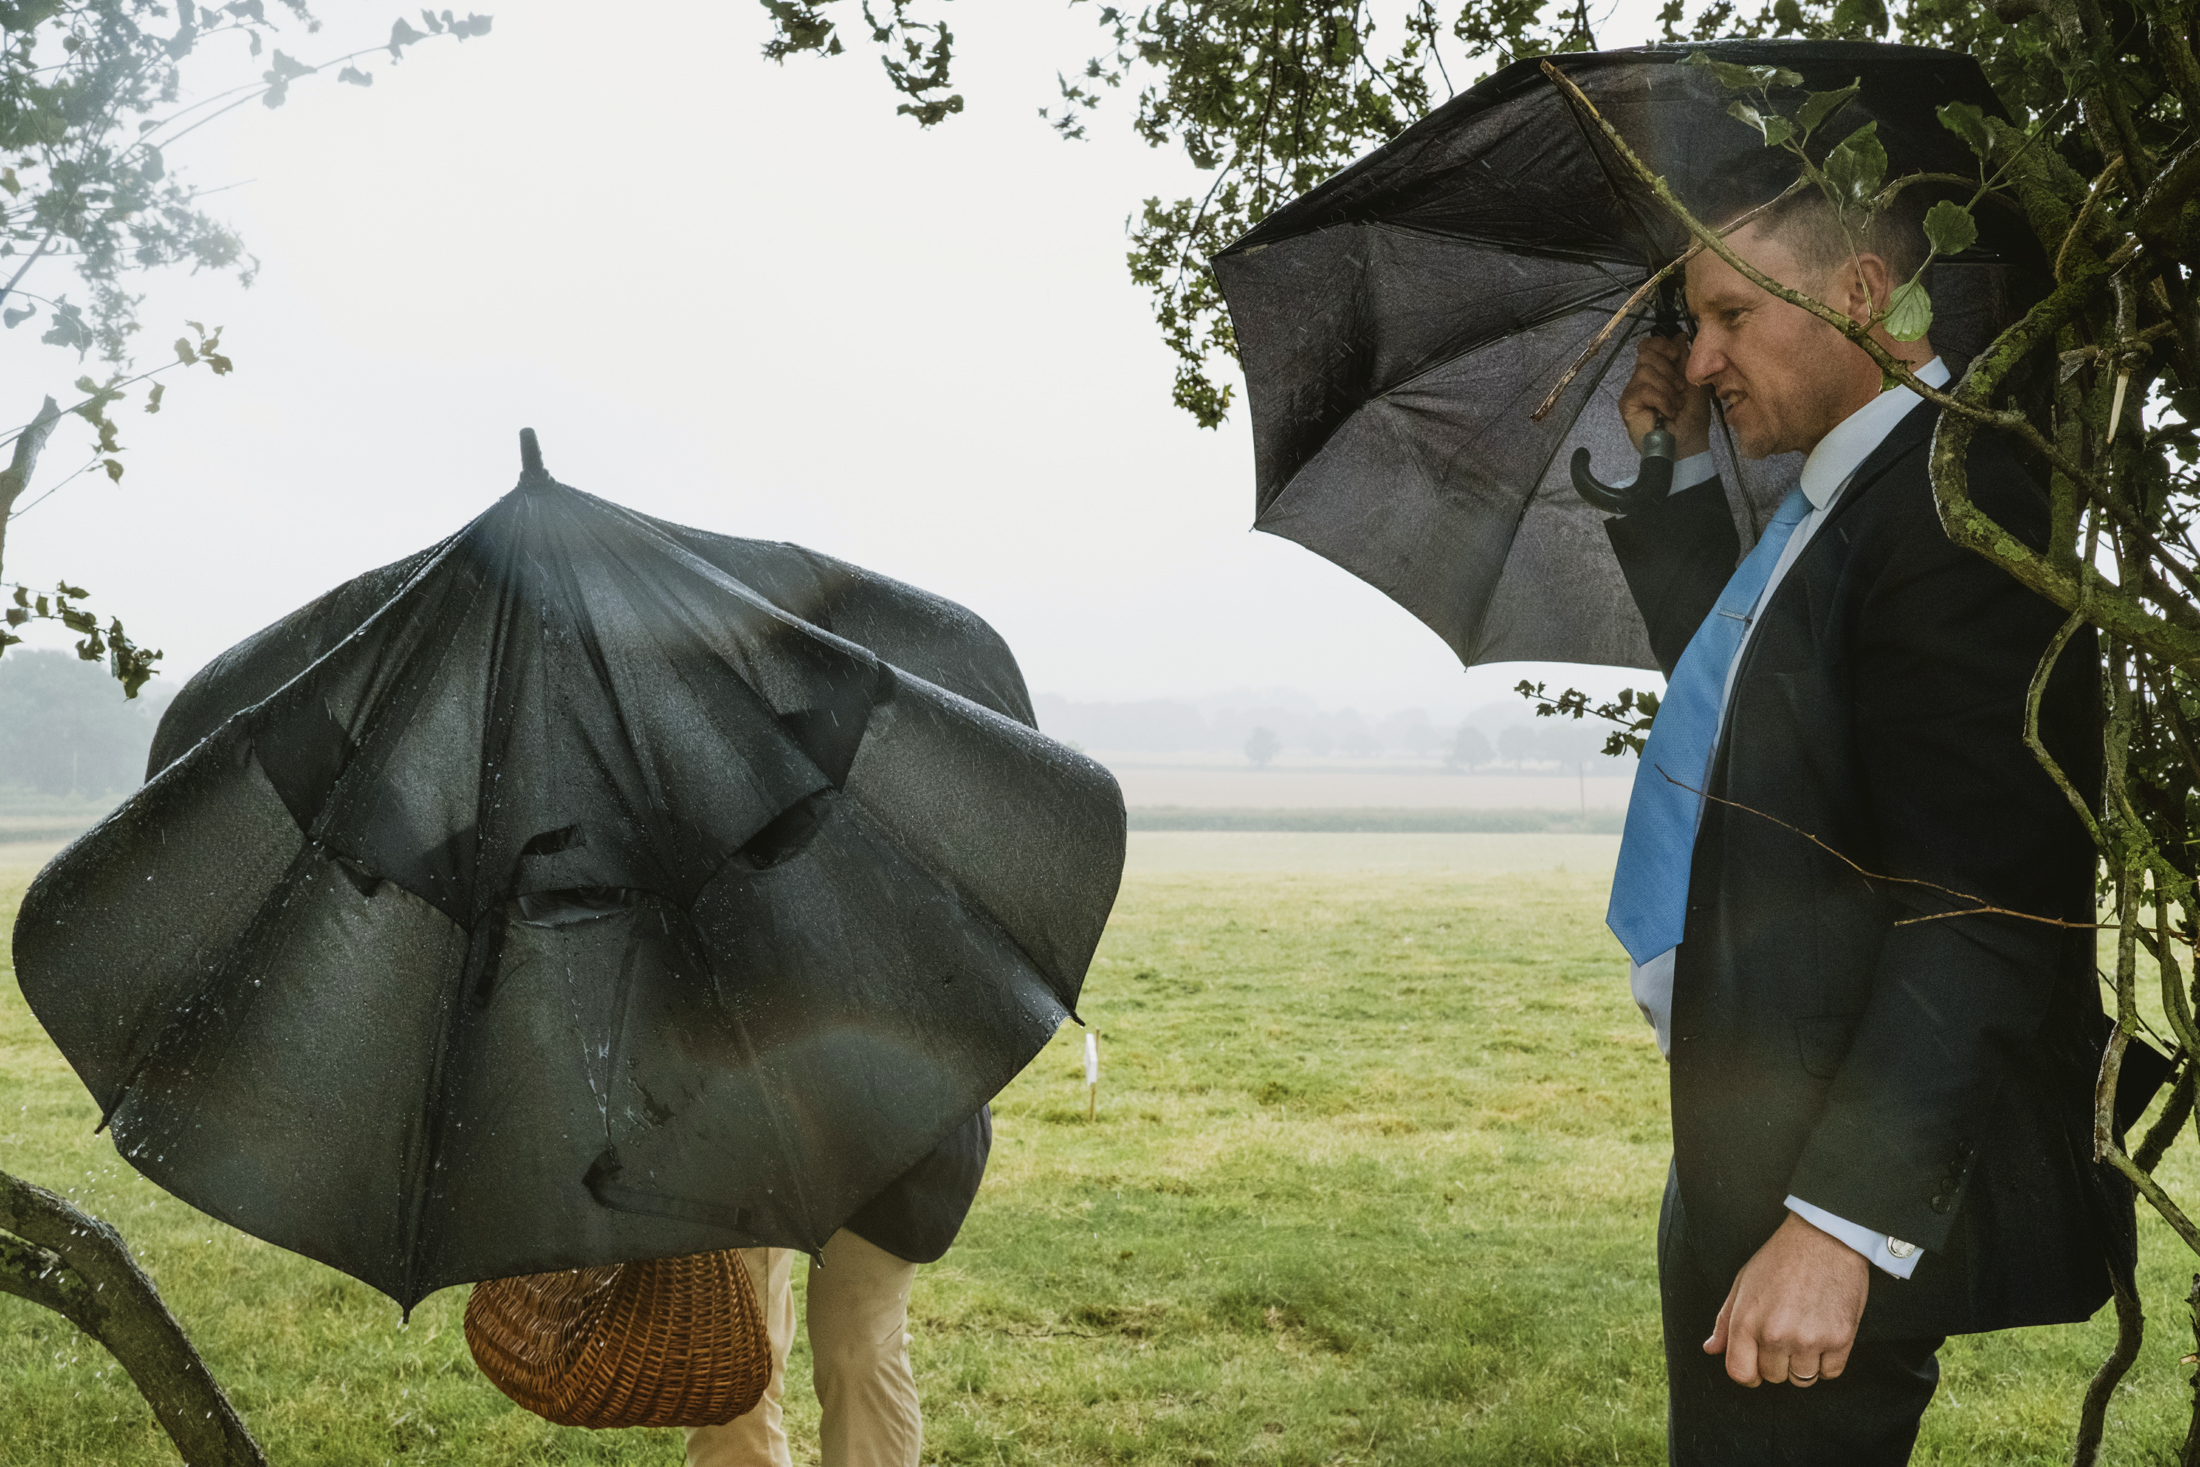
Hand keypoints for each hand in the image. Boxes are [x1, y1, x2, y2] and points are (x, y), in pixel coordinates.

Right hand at [1618, 334, 1711, 459]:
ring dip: (1668, 389)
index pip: (1649, 344)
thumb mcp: (1692, 378)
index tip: (1678, 356)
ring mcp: (1633, 391)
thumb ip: (1684, 356)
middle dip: (1669, 370)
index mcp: (1658, 369)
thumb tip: (1678, 334)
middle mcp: (1642, 378)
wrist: (1689, 441)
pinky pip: (1643, 389)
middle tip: (1679, 389)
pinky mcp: (1627, 404)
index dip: (1663, 346)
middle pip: (1646, 354)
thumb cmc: (1692, 415)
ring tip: (1675, 404)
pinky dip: (1661, 400)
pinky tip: (1667, 412)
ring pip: (1645, 371)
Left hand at [1703, 1211, 1868, 1388]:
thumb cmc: (1781, 1258)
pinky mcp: (1839, 1339)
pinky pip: (1830, 1373)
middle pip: (1773, 1377)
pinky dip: (1827, 1361)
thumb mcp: (1743, 1283)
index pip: (1740, 1373)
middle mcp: (1775, 1335)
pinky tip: (1823, 1336)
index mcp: (1746, 1321)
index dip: (1748, 1373)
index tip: (1756, 1366)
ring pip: (1802, 1379)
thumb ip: (1725, 1321)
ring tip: (1805, 1332)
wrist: (1824, 1239)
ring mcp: (1808, 1339)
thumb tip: (1711, 1348)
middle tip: (1785, 1334)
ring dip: (1803, 1363)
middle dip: (1776, 1362)